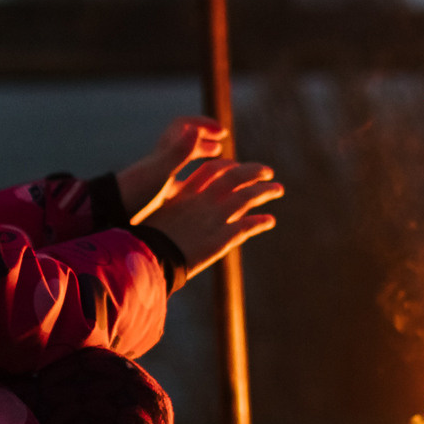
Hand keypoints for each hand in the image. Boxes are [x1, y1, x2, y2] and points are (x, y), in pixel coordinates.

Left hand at [116, 115, 227, 223]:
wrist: (111, 214)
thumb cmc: (137, 193)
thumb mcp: (162, 171)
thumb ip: (179, 151)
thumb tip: (195, 129)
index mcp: (163, 152)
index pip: (183, 126)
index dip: (203, 124)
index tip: (222, 132)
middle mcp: (160, 162)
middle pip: (183, 144)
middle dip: (203, 142)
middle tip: (220, 147)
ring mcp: (157, 179)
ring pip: (180, 165)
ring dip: (198, 163)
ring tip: (217, 170)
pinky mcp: (155, 197)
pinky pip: (177, 186)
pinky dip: (192, 184)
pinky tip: (202, 195)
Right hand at [144, 158, 282, 276]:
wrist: (149, 257)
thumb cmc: (145, 240)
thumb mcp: (156, 215)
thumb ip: (173, 208)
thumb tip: (177, 207)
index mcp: (187, 192)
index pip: (213, 169)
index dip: (228, 165)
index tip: (237, 166)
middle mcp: (204, 200)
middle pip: (236, 177)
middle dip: (253, 171)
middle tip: (267, 171)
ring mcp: (215, 218)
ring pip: (247, 198)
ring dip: (265, 191)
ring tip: (278, 189)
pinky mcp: (223, 238)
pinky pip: (248, 226)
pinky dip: (261, 222)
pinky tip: (270, 220)